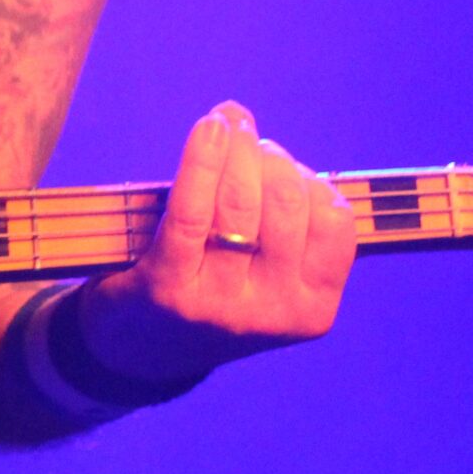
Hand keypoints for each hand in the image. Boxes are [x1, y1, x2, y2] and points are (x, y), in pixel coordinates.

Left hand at [80, 101, 356, 385]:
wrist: (138, 349)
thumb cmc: (209, 288)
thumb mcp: (264, 273)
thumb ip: (280, 218)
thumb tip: (250, 124)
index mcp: (313, 309)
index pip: (334, 223)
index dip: (310, 177)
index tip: (281, 162)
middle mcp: (274, 312)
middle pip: (286, 204)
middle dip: (267, 157)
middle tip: (244, 139)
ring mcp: (221, 305)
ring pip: (240, 203)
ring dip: (234, 150)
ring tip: (222, 128)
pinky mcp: (169, 289)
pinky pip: (192, 212)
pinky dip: (201, 161)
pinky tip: (207, 130)